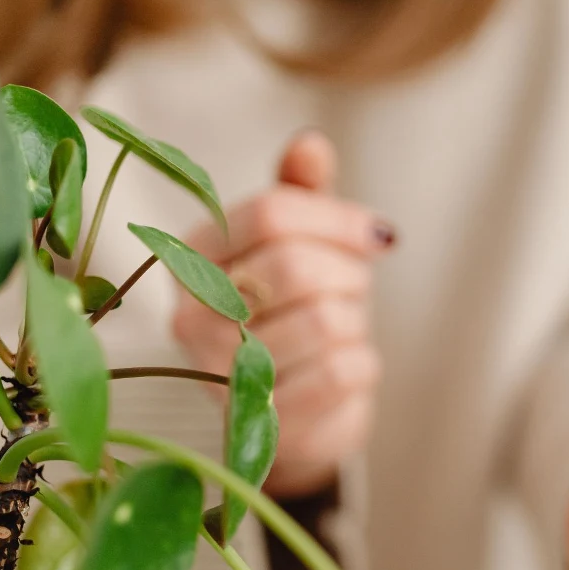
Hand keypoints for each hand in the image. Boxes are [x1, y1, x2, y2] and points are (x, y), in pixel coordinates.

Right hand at [174, 131, 394, 496]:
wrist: (297, 413)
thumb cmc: (296, 312)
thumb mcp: (301, 245)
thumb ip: (302, 196)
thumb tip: (310, 145)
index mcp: (193, 256)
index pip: (271, 213)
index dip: (338, 219)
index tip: (377, 235)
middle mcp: (191, 317)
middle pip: (294, 267)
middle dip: (347, 274)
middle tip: (352, 288)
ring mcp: (220, 376)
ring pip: (324, 321)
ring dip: (355, 320)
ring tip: (341, 328)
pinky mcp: (263, 424)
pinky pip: (339, 372)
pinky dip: (361, 363)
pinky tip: (344, 367)